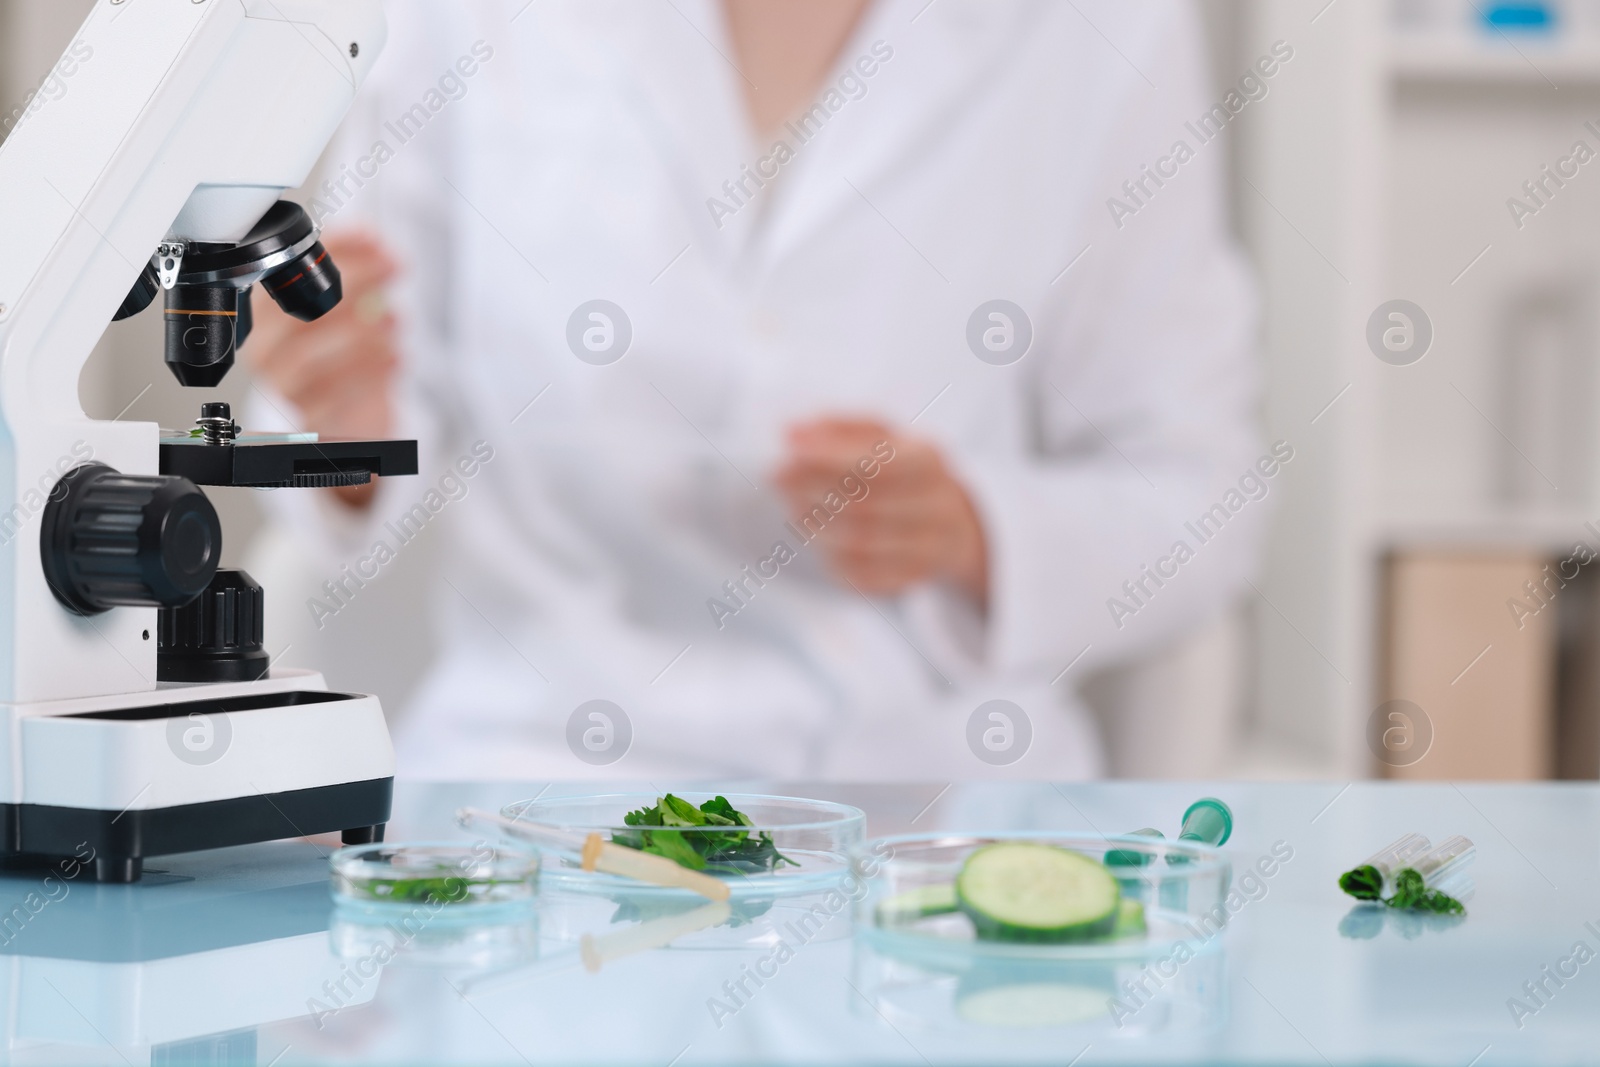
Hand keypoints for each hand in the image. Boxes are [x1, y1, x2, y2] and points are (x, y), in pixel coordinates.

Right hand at [243, 230, 399, 508]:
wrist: (351, 419)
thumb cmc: (343, 359)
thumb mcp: (350, 308)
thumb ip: (354, 267)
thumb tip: (368, 235)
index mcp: (267, 316)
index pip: (288, 275)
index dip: (335, 254)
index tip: (375, 243)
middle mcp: (266, 351)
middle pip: (300, 311)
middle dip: (355, 283)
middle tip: (392, 268)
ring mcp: (284, 386)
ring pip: (311, 355)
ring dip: (364, 332)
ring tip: (395, 320)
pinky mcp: (309, 417)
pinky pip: (334, 393)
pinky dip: (372, 370)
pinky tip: (397, 356)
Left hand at [773, 418, 988, 604]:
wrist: (947, 519)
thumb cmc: (899, 467)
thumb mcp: (878, 435)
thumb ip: (834, 429)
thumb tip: (790, 433)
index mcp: (929, 459)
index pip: (879, 464)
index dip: (829, 459)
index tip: (788, 452)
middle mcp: (936, 505)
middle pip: (867, 505)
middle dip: (814, 491)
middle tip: (779, 478)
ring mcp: (928, 547)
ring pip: (862, 544)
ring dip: (818, 526)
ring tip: (794, 508)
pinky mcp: (911, 578)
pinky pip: (863, 575)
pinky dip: (831, 557)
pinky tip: (818, 538)